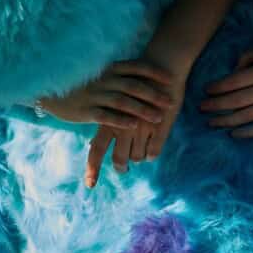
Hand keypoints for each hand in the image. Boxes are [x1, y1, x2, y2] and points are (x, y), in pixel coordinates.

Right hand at [36, 59, 173, 129]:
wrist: (49, 89)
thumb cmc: (81, 82)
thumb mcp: (100, 73)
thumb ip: (118, 74)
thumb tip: (141, 76)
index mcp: (108, 68)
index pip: (136, 67)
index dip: (154, 72)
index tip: (170, 78)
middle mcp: (104, 80)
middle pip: (133, 85)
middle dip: (154, 94)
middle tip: (170, 101)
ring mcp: (95, 95)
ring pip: (123, 101)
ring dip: (142, 109)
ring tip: (158, 117)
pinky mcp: (86, 110)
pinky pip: (106, 115)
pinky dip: (121, 120)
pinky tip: (134, 126)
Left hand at [84, 69, 185, 187]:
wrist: (162, 66)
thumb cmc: (137, 82)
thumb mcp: (117, 101)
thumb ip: (107, 122)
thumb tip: (93, 143)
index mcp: (109, 119)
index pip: (96, 149)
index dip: (93, 169)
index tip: (89, 186)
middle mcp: (123, 125)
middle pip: (120, 158)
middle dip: (122, 166)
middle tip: (124, 168)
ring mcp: (142, 128)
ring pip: (138, 157)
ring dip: (139, 155)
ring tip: (141, 146)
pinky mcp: (159, 128)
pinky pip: (154, 152)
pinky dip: (152, 152)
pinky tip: (152, 145)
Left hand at [200, 47, 252, 138]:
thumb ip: (248, 57)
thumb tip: (232, 72)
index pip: (232, 82)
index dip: (216, 88)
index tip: (206, 91)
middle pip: (234, 101)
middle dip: (214, 106)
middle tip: (201, 108)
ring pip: (244, 117)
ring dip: (224, 121)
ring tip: (211, 123)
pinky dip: (245, 132)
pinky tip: (233, 133)